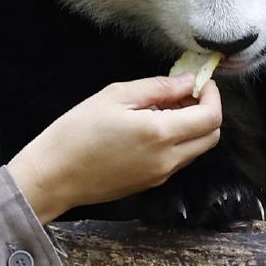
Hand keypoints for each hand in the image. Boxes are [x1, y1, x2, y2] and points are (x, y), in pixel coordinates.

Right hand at [7, 74, 221, 221]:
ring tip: (163, 107)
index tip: (199, 81)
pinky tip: (151, 127)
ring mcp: (160, 176)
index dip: (211, 95)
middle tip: (183, 93)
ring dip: (191, 127)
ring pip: (196, 150)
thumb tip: (186, 82)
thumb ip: (157, 88)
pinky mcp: (150, 183)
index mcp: (161, 134)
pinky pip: (177, 160)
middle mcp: (167, 160)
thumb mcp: (115, 96)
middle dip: (206, 111)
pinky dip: (177, 141)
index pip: (211, 117)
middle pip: (211, 136)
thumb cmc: (76, 133)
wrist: (53, 176)